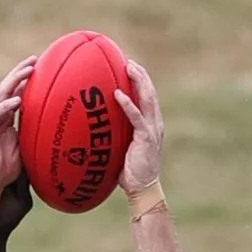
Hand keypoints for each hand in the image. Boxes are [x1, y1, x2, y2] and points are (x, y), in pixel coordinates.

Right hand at [0, 59, 34, 201]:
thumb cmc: (7, 168)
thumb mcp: (26, 146)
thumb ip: (33, 133)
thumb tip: (53, 127)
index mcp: (6, 118)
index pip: (15, 93)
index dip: (25, 80)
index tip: (40, 68)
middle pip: (8, 87)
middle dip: (20, 72)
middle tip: (34, 59)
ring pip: (1, 95)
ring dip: (14, 81)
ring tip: (28, 71)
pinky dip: (6, 106)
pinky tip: (18, 100)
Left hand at [118, 57, 165, 194]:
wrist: (142, 189)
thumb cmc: (130, 172)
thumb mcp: (123, 148)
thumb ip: (116, 134)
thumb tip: (96, 128)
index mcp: (151, 124)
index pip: (148, 98)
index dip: (142, 81)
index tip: (130, 68)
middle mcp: (155, 124)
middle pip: (150, 93)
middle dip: (141, 75)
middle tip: (129, 62)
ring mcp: (152, 130)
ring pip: (147, 99)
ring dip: (138, 82)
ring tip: (128, 68)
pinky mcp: (146, 138)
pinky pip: (136, 117)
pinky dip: (127, 105)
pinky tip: (117, 94)